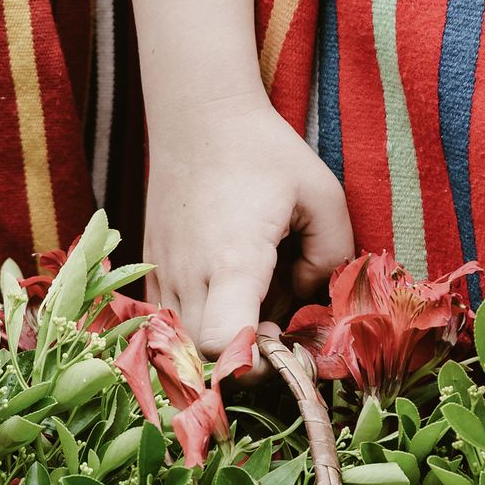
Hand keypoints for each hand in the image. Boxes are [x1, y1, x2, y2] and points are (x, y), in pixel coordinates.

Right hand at [144, 98, 352, 358]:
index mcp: (235, 259)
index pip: (220, 343)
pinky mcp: (152, 270)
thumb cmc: (265, 153)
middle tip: (275, 329)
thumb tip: (306, 300)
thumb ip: (331, 258)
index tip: (277, 347)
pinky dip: (196, 323)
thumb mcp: (323, 195)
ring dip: (218, 340)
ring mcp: (164, 274)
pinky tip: (223, 295)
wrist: (198, 120)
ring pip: (183, 343)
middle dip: (241, 360)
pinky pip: (169, 321)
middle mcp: (190, 274)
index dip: (249, 365)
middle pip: (203, 357)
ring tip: (250, 305)